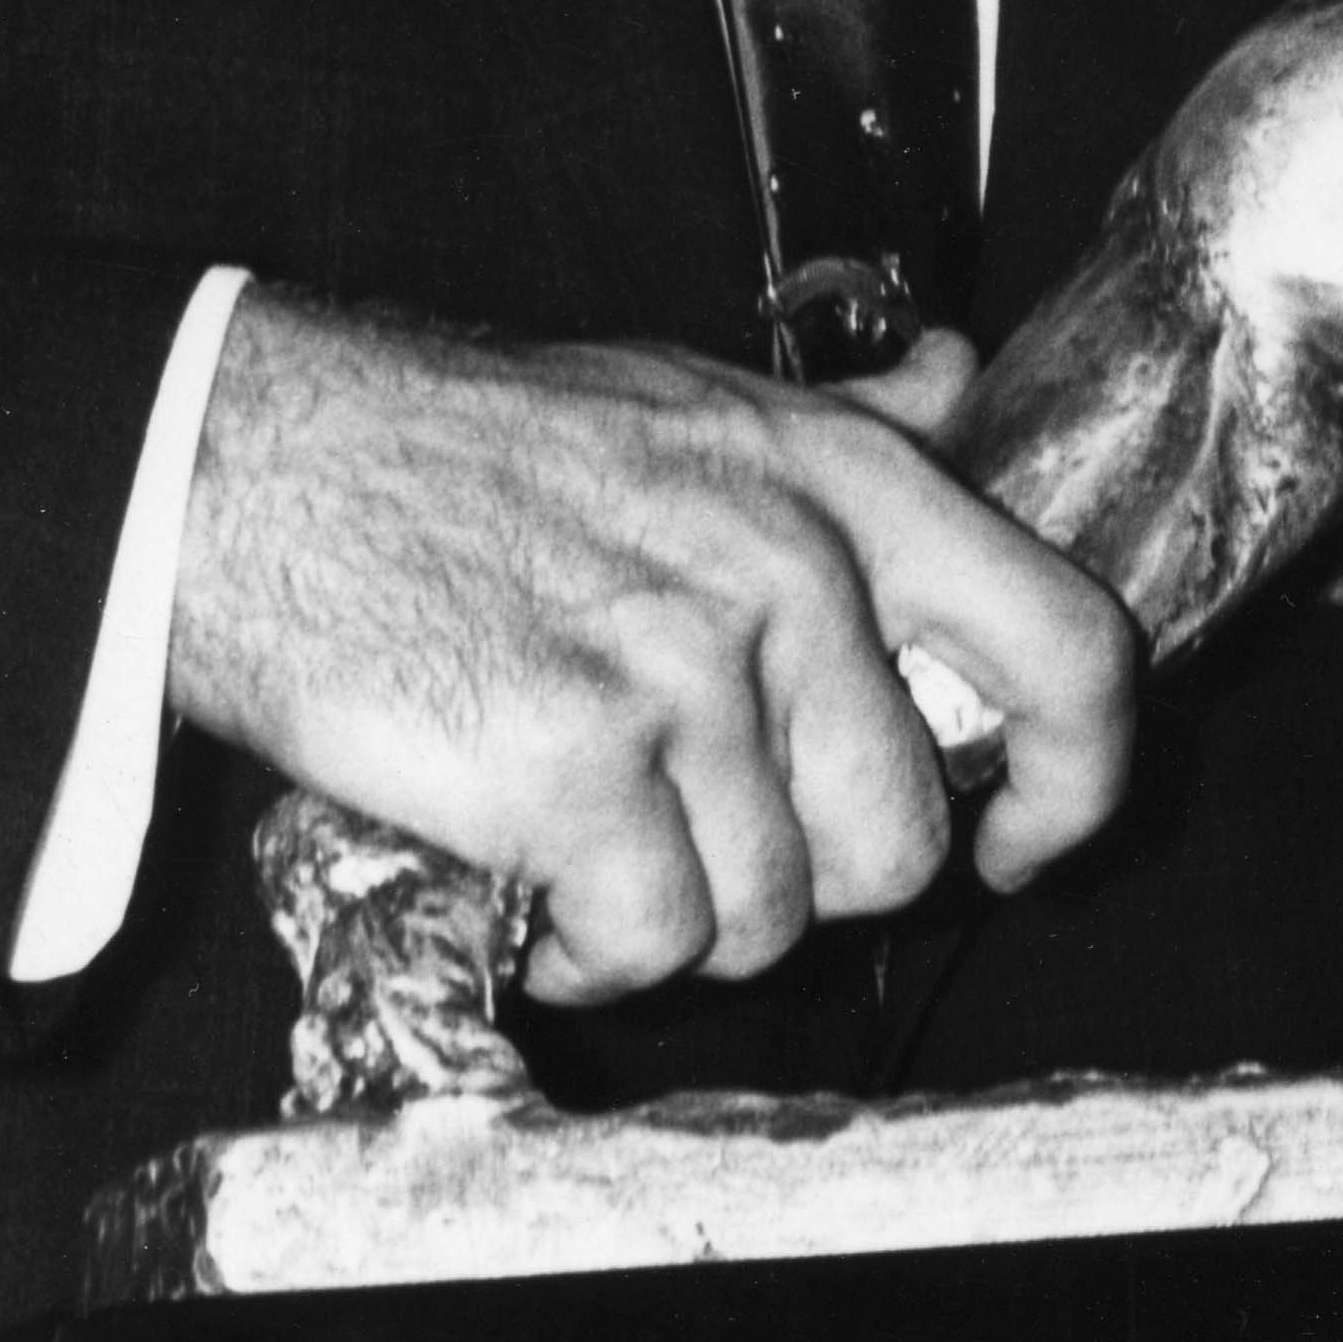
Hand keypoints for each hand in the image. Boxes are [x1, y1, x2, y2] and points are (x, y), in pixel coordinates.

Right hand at [166, 290, 1135, 1000]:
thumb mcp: (700, 402)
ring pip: (775, 911)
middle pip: (904, 839)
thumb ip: (853, 428)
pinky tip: (547, 900)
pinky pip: (654, 943)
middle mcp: (792, 573)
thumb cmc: (476, 447)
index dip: (1079, 779)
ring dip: (689, 919)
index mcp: (849, 483)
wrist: (263, 472)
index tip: (1027, 837)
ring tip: (606, 849)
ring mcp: (686, 673)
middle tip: (710, 837)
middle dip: (812, 880)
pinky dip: (598, 958)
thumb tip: (961, 382)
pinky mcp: (576, 771)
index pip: (1070, 650)